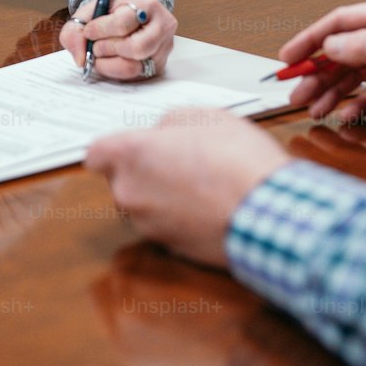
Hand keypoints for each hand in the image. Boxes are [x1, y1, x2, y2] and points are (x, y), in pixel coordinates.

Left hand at [58, 0, 175, 79]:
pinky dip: (115, 71)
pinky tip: (110, 60)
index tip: (88, 31)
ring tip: (101, 54)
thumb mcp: (92, 10)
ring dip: (109, 64)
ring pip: (135, 67)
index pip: (123, 24)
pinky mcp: (160, 66)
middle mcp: (162, 27)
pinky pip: (135, 77)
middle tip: (96, 46)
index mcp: (146, 6)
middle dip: (107, 49)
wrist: (135, 11)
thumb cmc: (113, 11)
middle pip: (135, 48)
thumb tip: (80, 59)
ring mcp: (163, 49)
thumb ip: (76, 30)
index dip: (100, 30)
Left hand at [86, 108, 289, 266]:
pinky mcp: (171, 249)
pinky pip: (166, 227)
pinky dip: (180, 219)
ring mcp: (149, 225)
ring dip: (162, 196)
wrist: (270, 215)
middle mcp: (130, 193)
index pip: (95, 154)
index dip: (113, 149)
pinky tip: (210, 207)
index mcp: (130, 155)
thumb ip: (170, 122)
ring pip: (144, 205)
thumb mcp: (205, 116)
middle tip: (179, 160)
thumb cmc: (238, 159)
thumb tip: (162, 134)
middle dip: (142, 171)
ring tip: (202, 183)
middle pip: (120, 180)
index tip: (132, 147)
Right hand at [280, 0, 365, 121]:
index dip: (311, 40)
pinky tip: (346, 113)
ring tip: (315, 109)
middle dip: (319, 75)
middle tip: (298, 92)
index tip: (289, 56)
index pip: (342, 22)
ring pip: (358, 75)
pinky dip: (360, 104)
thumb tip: (329, 45)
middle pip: (345, 53)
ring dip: (334, 93)